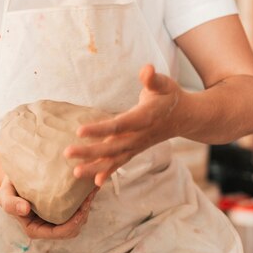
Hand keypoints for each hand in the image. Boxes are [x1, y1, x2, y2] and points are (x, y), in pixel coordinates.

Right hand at [0, 176, 98, 239]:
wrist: (14, 177)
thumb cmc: (8, 188)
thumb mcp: (4, 195)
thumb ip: (10, 204)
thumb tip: (25, 210)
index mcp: (36, 230)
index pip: (59, 233)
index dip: (73, 224)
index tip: (82, 208)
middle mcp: (48, 227)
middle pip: (73, 229)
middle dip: (84, 215)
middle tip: (90, 195)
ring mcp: (57, 218)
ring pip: (79, 220)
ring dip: (88, 206)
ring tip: (92, 188)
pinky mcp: (63, 208)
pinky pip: (79, 208)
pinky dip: (86, 199)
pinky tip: (90, 185)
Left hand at [64, 64, 182, 185]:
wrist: (184, 117)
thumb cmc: (170, 97)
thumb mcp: (164, 84)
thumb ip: (153, 79)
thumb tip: (146, 69)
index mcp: (144, 118)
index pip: (119, 126)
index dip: (99, 129)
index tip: (79, 131)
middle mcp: (139, 136)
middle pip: (112, 147)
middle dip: (90, 152)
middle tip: (68, 152)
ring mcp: (136, 146)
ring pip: (114, 159)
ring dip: (94, 167)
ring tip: (75, 172)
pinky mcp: (134, 150)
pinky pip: (120, 164)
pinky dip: (108, 172)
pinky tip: (95, 183)